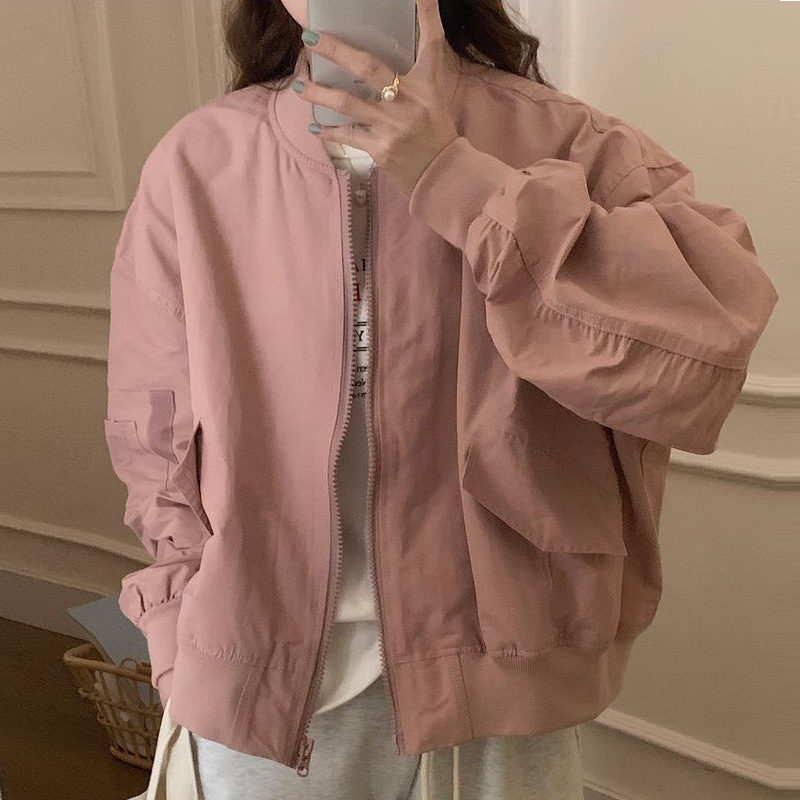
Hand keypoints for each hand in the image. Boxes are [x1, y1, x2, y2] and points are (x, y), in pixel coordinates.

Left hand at [294, 0, 459, 196]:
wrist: (443, 174)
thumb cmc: (436, 131)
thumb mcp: (435, 94)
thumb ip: (419, 68)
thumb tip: (397, 44)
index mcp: (425, 84)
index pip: (430, 41)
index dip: (427, 13)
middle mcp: (408, 101)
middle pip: (368, 68)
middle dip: (336, 51)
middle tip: (310, 39)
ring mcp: (392, 126)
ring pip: (348, 104)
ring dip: (320, 94)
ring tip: (300, 87)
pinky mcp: (380, 149)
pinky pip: (348, 136)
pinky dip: (330, 133)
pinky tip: (316, 128)